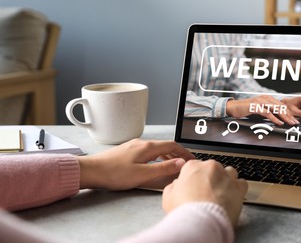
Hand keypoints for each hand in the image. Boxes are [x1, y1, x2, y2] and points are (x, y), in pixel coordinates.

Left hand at [77, 139, 194, 189]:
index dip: (184, 152)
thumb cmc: (114, 174)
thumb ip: (163, 168)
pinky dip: (158, 155)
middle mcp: (141, 143)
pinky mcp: (128, 150)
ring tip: (174, 163)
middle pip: (165, 145)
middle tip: (186, 163)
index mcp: (147, 147)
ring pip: (157, 147)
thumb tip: (180, 163)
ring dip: (168, 154)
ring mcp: (134, 145)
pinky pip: (148, 150)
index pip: (172, 145)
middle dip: (178, 153)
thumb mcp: (142, 174)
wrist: (91, 171)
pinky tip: (155, 163)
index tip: (192, 159)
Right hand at [162, 160, 247, 225]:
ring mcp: (226, 175)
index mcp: (192, 166)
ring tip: (221, 194)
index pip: (195, 167)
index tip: (196, 186)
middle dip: (211, 178)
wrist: (202, 222)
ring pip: (229, 172)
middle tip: (207, 193)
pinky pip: (242, 182)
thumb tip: (177, 185)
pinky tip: (232, 196)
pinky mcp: (238, 187)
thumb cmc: (185, 210)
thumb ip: (173, 186)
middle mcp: (210, 167)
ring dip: (226, 180)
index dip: (195, 178)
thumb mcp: (168, 197)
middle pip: (212, 168)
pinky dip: (238, 188)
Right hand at [226, 95, 298, 125]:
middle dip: (289, 115)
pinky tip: (279, 123)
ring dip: (284, 117)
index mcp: (268, 98)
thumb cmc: (247, 109)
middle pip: (281, 106)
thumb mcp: (260, 110)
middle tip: (295, 123)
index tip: (295, 119)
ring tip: (290, 123)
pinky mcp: (255, 106)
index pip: (282, 105)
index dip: (289, 113)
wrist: (234, 107)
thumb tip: (279, 119)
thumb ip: (269, 112)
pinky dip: (274, 118)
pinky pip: (267, 113)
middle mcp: (265, 98)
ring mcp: (260, 101)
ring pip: (276, 109)